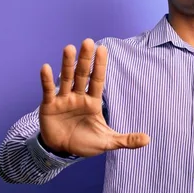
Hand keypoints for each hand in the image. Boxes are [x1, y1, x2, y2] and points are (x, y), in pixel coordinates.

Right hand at [38, 39, 149, 156]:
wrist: (61, 151)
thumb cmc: (84, 142)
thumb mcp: (107, 142)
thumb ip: (126, 140)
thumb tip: (148, 139)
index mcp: (92, 102)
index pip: (97, 80)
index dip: (100, 65)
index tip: (102, 49)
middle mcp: (78, 96)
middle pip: (82, 74)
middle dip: (85, 59)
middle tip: (88, 41)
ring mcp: (63, 100)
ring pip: (66, 78)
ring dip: (67, 64)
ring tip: (69, 48)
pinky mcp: (49, 106)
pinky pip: (48, 91)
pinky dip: (47, 80)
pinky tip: (46, 67)